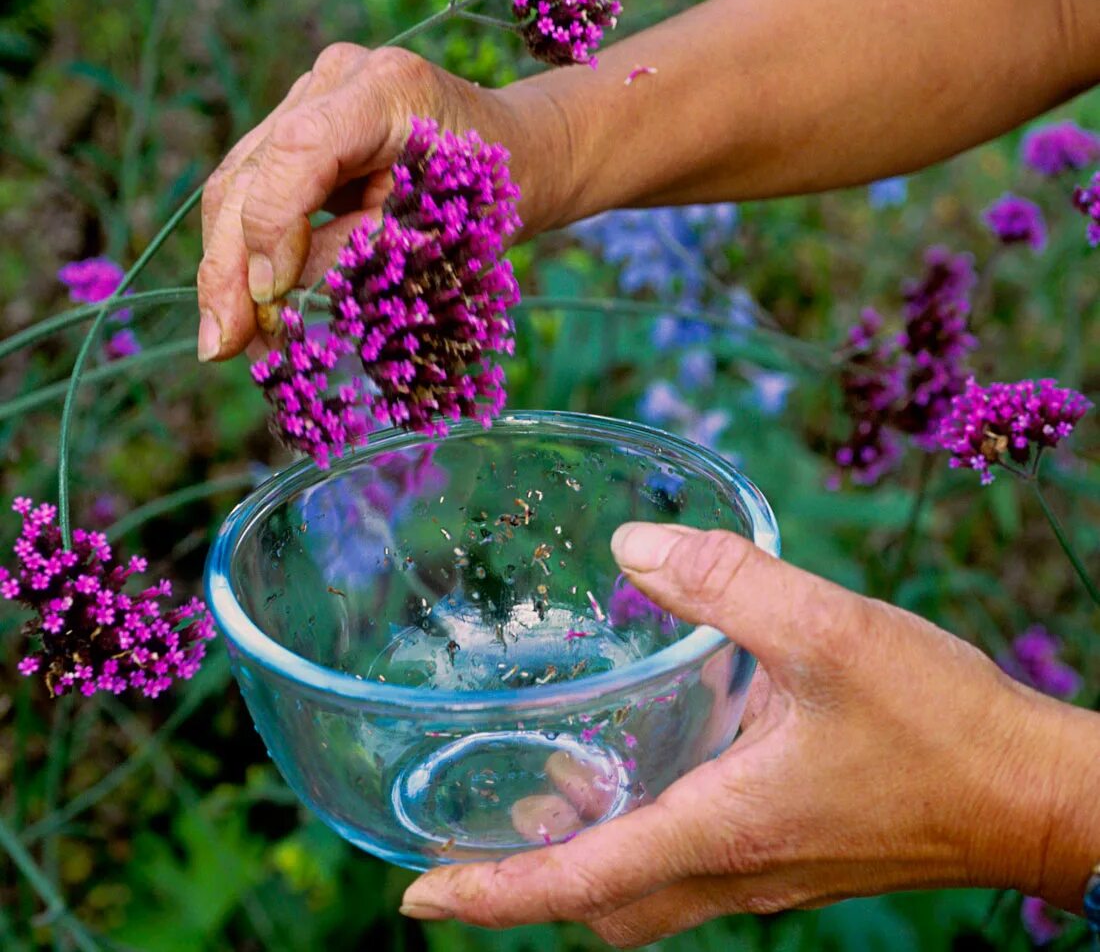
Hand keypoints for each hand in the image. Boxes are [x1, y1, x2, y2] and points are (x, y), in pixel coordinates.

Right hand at [195, 44, 566, 361]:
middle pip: (249, 172)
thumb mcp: (439, 235)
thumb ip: (360, 255)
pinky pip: (255, 187)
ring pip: (237, 182)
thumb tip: (278, 299)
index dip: (271, 229)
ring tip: (232, 340)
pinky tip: (247, 308)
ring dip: (228, 267)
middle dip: (229, 267)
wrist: (515, 155)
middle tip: (223, 346)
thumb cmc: (489, 197)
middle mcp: (337, 79)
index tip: (269, 302)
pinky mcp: (301, 124)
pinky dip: (248, 251)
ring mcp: (311, 95)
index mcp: (386, 89)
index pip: (298, 151)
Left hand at [398, 521, 1084, 946]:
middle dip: (522, 889)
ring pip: (643, 892)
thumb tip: (634, 544)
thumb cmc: (943, 726)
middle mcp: (732, 869)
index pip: (578, 885)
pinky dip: (639, 838)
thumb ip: (726, 582)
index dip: (490, 896)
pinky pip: (688, 865)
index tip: (414, 898)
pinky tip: (642, 772)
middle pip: (600, 906)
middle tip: (460, 849)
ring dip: (579, 864)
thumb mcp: (829, 632)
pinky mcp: (789, 850)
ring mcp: (763, 869)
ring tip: (528, 807)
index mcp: (723, 831)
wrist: (1034, 794)